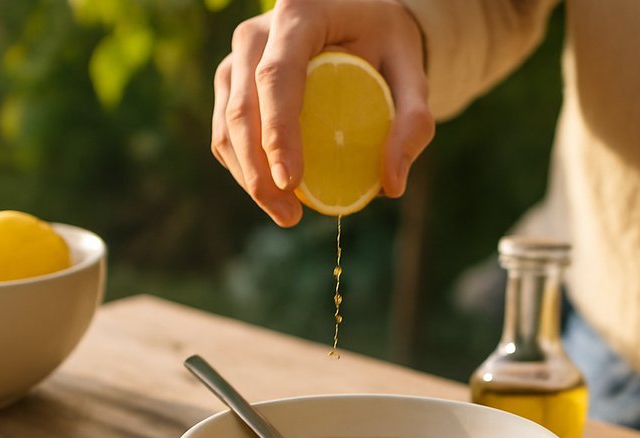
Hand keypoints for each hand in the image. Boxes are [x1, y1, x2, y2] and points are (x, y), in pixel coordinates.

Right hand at [212, 0, 434, 226]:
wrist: (360, 19)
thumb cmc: (387, 43)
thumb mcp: (413, 72)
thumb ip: (413, 122)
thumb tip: (391, 186)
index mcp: (298, 15)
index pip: (276, 76)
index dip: (278, 132)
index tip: (292, 182)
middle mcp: (256, 32)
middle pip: (243, 107)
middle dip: (258, 171)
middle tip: (290, 216)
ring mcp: (237, 57)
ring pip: (226, 124)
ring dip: (248, 177)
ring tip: (286, 214)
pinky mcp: (231, 82)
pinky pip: (226, 132)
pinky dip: (245, 168)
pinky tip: (275, 193)